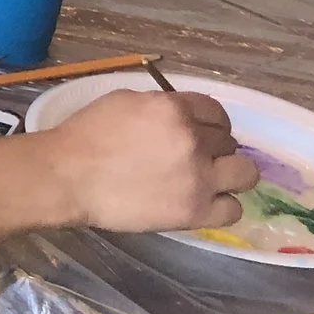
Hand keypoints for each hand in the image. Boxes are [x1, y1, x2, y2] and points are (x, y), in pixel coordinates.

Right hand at [46, 90, 253, 234]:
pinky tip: (202, 203)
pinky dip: (221, 206)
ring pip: (245, 173)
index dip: (211, 122)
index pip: (216, 111)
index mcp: (174, 108)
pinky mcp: (195, 211)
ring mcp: (198, 178)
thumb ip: (160, 106)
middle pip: (229, 141)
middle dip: (213, 147)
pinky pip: (233, 209)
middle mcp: (193, 140)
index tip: (202, 132)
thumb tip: (180, 116)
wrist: (68, 177)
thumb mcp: (123, 102)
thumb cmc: (86, 136)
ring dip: (229, 174)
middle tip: (191, 158)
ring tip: (208, 181)